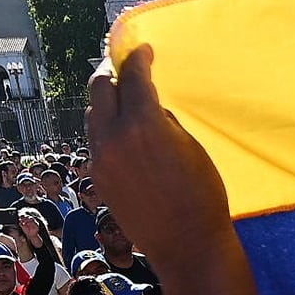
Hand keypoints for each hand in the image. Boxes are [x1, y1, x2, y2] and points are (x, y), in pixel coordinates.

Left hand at [82, 46, 230, 268]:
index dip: (138, 58)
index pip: (132, 77)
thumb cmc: (201, 195)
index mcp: (143, 124)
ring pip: (93, 115)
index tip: (143, 50)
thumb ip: (162, 119)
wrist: (187, 244)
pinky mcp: (97, 177)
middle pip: (99, 88)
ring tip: (125, 100)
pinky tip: (123, 131)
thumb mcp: (189, 146)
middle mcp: (113, 138)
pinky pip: (95, 140)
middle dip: (113, 73)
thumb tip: (148, 106)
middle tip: (127, 68)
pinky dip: (106, 127)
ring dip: (106, 101)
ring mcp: (100, 159)